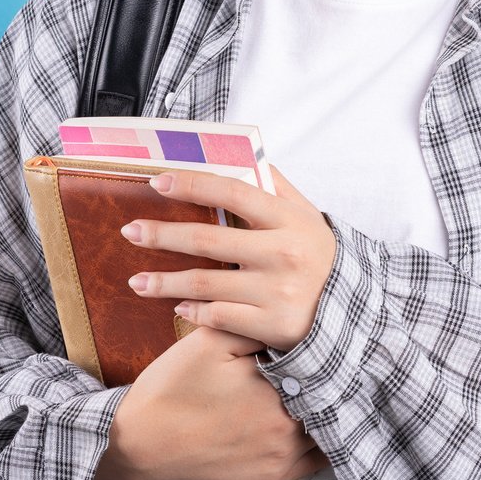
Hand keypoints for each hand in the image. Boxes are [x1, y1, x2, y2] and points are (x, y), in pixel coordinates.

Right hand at [95, 325, 329, 479]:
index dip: (325, 352)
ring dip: (327, 412)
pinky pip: (315, 462)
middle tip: (333, 364)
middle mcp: (288, 430)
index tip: (329, 341)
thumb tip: (294, 319)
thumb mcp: (210, 341)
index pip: (321, 367)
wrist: (140, 440)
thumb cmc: (173, 386)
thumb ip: (256, 326)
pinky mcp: (272, 479)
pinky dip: (320, 443)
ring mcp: (282, 459)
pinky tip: (315, 424)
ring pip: (326, 432)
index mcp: (278, 391)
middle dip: (329, 381)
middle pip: (327, 399)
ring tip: (326, 392)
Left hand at [122, 164, 335, 353]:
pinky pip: (219, 317)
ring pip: (205, 284)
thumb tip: (241, 153)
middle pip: (208, 240)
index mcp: (288, 220)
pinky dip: (193, 311)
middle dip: (162, 235)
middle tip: (129, 232)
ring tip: (135, 282)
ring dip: (164, 282)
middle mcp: (282, 254)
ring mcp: (276, 292)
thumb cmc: (319, 254)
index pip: (231, 192)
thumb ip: (275, 185)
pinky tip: (176, 305)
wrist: (351, 310)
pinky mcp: (270, 326)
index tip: (156, 182)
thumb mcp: (306, 214)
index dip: (191, 184)